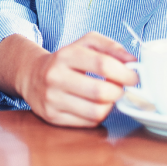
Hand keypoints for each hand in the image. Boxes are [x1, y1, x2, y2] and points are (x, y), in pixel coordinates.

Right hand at [18, 32, 136, 126]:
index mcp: (65, 55)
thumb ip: (111, 47)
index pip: (103, 64)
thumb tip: (133, 60)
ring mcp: (52, 98)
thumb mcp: (85, 43)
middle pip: (101, 91)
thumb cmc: (66, 60)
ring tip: (108, 97)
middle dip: (119, 91)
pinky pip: (88, 122)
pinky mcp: (52, 116)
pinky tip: (95, 105)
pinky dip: (98, 115)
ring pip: (96, 111)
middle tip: (121, 88)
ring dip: (110, 105)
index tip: (134, 77)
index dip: (125, 73)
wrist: (31, 75)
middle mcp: (55, 76)